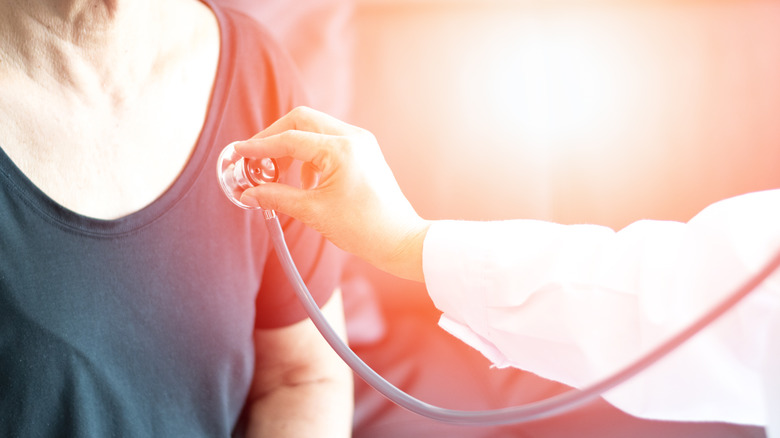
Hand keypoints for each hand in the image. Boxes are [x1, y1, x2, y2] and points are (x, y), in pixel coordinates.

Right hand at [236, 106, 429, 280]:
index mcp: (341, 149)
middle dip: (275, 137)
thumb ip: (276, 197)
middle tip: (256, 158)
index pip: (289, 139)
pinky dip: (310, 153)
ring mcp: (361, 142)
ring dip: (293, 145)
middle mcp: (353, 137)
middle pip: (302, 120)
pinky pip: (329, 140)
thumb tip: (248, 193)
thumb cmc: (362, 228)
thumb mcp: (313, 212)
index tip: (239, 152)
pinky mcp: (364, 151)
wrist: (399, 240)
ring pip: (315, 128)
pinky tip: (304, 180)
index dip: (260, 146)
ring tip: (278, 174)